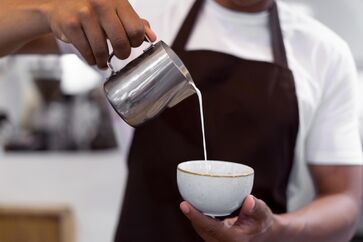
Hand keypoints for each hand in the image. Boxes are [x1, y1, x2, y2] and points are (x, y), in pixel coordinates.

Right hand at [40, 0, 155, 67]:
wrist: (58, 3)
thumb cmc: (93, 8)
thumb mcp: (116, 9)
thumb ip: (135, 22)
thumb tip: (152, 37)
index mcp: (116, 0)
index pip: (136, 29)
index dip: (136, 42)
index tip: (132, 44)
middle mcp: (101, 4)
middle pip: (121, 42)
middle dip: (122, 54)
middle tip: (120, 55)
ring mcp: (84, 14)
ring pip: (102, 51)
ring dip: (104, 60)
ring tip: (103, 60)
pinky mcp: (70, 25)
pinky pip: (86, 52)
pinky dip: (91, 60)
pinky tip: (92, 57)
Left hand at [180, 195, 283, 241]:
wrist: (265, 234)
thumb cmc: (263, 222)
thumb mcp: (263, 213)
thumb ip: (256, 208)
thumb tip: (248, 199)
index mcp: (234, 240)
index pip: (210, 227)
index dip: (195, 216)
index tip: (183, 204)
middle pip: (202, 229)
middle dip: (192, 216)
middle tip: (184, 201)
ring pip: (202, 230)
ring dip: (194, 218)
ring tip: (187, 203)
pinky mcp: (217, 239)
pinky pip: (205, 229)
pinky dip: (200, 218)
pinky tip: (196, 207)